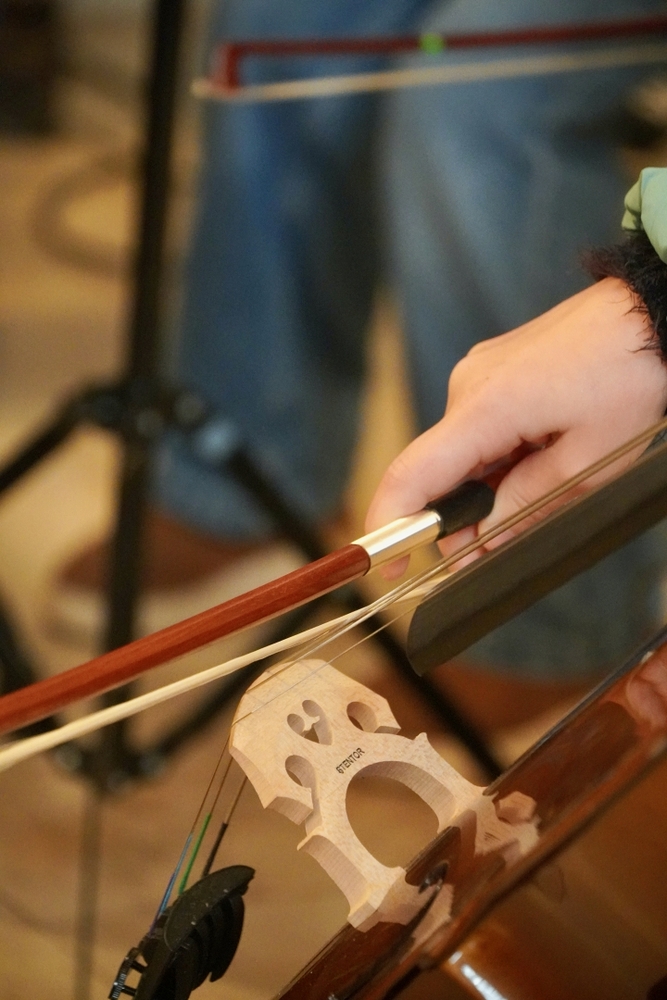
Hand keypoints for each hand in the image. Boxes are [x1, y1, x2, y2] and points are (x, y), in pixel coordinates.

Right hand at [366, 278, 666, 575]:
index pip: (413, 474)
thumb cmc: (629, 375)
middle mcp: (468, 386)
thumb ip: (527, 505)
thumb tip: (484, 540)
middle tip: (493, 550)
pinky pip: (479, 429)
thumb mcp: (588, 460)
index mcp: (486, 408)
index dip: (391, 524)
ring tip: (542, 490)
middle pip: (439, 471)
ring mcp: (478, 375)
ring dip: (487, 486)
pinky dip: (496, 458)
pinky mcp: (493, 371)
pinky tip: (536, 461)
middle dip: (460, 519)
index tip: (388, 564)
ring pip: (462, 453)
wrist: (649, 312)